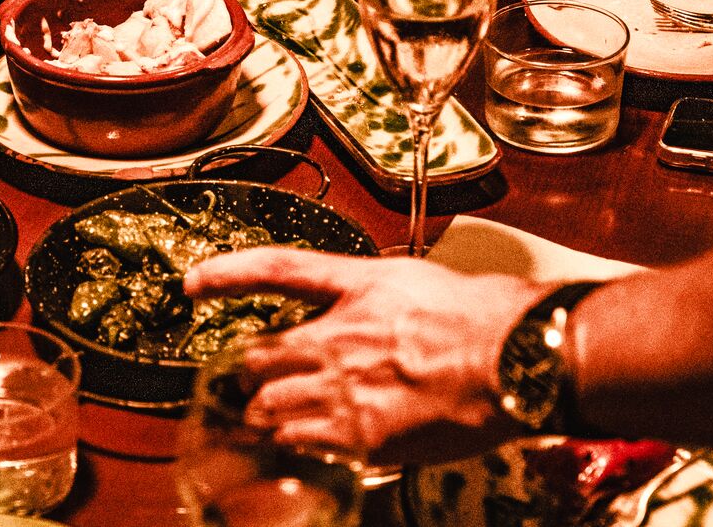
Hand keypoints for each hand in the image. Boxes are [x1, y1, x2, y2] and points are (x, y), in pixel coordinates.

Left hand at [184, 247, 544, 464]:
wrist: (519, 359)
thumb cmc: (475, 316)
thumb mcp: (410, 281)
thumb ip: (360, 293)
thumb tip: (337, 308)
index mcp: (351, 290)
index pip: (273, 270)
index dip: (226, 274)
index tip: (193, 282)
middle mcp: (336, 337)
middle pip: (256, 359)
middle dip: (254, 373)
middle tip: (263, 380)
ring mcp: (343, 389)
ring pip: (268, 408)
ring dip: (269, 413)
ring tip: (282, 416)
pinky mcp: (360, 436)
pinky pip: (300, 444)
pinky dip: (297, 443)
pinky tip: (311, 440)